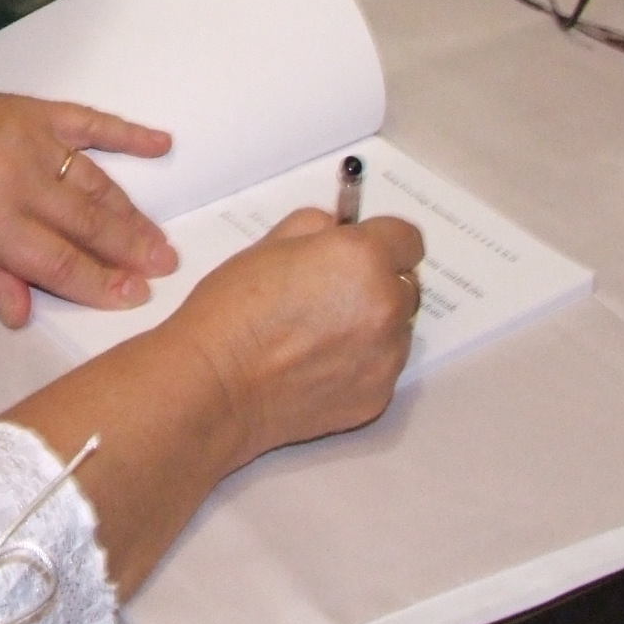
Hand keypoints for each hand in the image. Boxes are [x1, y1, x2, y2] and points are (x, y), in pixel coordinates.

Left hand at [0, 57, 180, 325]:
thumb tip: (24, 314)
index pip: (58, 260)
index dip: (100, 282)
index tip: (133, 297)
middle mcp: (17, 177)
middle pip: (87, 224)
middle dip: (129, 251)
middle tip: (164, 269)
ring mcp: (31, 140)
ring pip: (95, 182)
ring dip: (130, 213)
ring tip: (159, 239)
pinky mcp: (34, 113)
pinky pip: (90, 122)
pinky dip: (127, 134)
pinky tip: (159, 144)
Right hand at [162, 209, 423, 458]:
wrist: (216, 385)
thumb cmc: (231, 312)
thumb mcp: (268, 245)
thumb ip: (316, 227)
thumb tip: (337, 230)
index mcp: (362, 258)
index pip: (407, 238)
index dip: (381, 240)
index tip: (363, 248)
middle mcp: (386, 305)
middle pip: (406, 284)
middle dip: (378, 283)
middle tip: (332, 294)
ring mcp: (387, 356)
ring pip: (396, 329)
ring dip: (372, 325)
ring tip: (319, 336)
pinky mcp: (378, 395)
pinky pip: (382, 367)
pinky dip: (361, 363)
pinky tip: (317, 365)